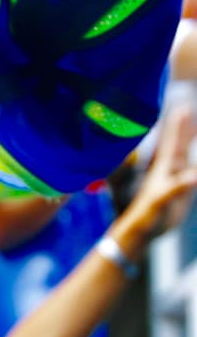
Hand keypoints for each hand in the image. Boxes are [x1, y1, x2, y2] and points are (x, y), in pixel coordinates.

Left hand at [123, 103, 196, 237]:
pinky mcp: (183, 188)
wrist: (144, 229)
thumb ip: (177, 187)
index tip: (184, 108)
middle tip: (187, 107)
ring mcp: (177, 176)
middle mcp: (171, 168)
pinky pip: (194, 170)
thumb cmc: (148, 214)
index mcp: (165, 167)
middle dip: (185, 125)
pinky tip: (196, 159)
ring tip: (193, 124)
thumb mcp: (162, 200)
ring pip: (186, 153)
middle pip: (180, 142)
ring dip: (191, 138)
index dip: (179, 125)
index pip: (174, 141)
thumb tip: (196, 175)